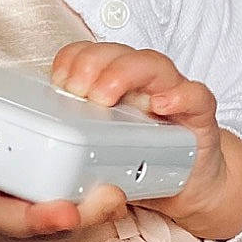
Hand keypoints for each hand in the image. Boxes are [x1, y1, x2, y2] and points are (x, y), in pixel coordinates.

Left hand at [48, 41, 241, 241]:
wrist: (188, 187)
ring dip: (125, 73)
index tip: (57, 80)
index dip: (72, 60)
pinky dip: (180, 96)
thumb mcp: (97, 164)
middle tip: (76, 90)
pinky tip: (161, 105)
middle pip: (117, 53)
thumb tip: (42, 183)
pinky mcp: (199, 117)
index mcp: (113, 87)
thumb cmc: (138, 168)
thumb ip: (74, 165)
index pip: (90, 55)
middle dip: (92, 64)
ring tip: (104, 96)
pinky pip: (196, 96)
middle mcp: (142, 84)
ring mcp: (172, 96)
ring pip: (153, 64)